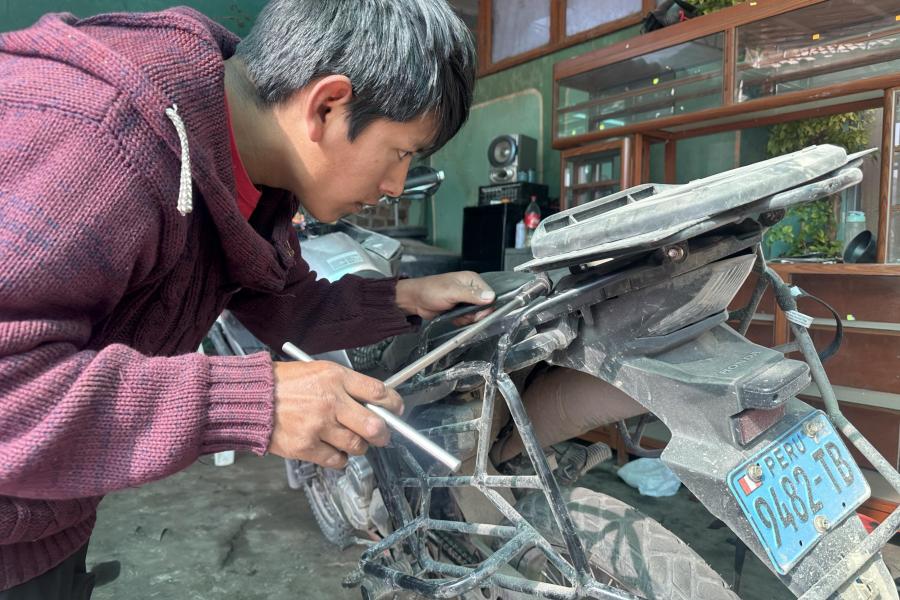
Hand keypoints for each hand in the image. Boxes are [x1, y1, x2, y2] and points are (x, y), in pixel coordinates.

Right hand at [268, 360, 402, 468]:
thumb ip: (346, 386)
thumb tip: (373, 402)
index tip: (396, 410)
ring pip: (358, 446)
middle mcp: (331, 402)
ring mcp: (319, 426)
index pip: (379, 392)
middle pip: (375, 425)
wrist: (250, 398)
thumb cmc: (283, 383)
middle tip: (382, 435)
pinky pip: (338, 460)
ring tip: (350, 439)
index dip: (394, 404)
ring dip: (359, 446)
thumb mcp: (318, 371)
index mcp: (336, 378)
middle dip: (384, 434)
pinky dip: (340, 458)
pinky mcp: (306, 447)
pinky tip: (332, 449)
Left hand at [395, 271, 495, 325]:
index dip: (486, 305)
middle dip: (475, 314)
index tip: (478, 312)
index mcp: (471, 280)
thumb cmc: (430, 290)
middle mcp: (471, 289)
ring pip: (477, 315)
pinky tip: (453, 317)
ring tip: (456, 314)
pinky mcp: (460, 309)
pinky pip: (468, 319)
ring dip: (467, 318)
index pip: (489, 294)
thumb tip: (490, 296)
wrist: (416, 300)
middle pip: (484, 307)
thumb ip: (471, 294)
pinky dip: (462, 321)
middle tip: (464, 314)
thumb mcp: (452, 292)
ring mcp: (466, 300)